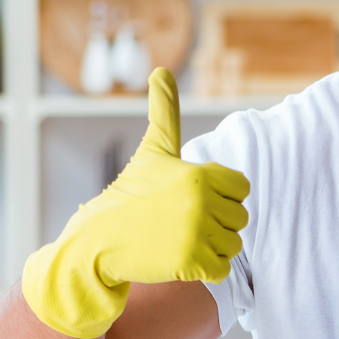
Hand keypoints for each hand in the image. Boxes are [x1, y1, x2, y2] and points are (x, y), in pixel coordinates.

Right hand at [22, 69, 250, 338]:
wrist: (97, 242)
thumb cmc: (129, 196)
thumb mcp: (151, 153)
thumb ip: (165, 113)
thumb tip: (161, 70)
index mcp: (198, 174)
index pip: (241, 188)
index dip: (220, 195)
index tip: (191, 199)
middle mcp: (200, 203)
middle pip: (239, 218)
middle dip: (215, 223)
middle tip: (180, 223)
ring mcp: (195, 234)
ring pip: (232, 245)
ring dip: (211, 247)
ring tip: (179, 239)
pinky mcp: (190, 264)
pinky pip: (222, 269)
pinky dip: (205, 269)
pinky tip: (179, 258)